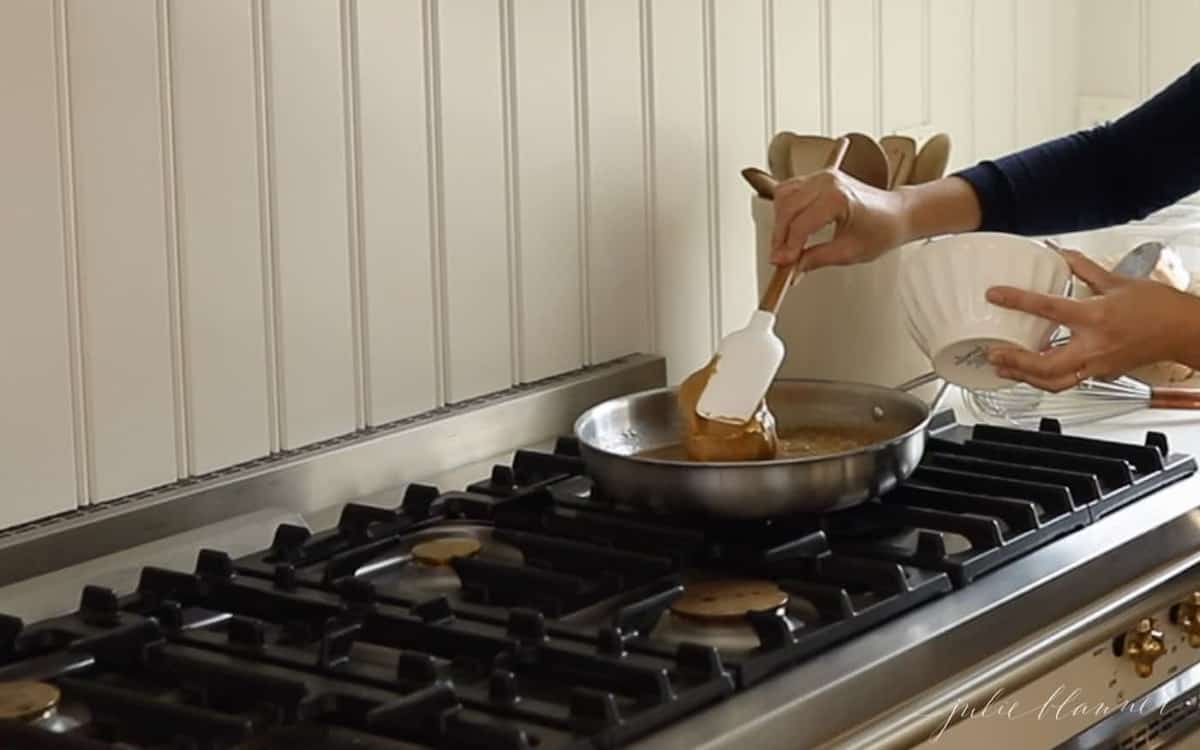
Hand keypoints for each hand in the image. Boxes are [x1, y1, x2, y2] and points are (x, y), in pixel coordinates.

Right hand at [770, 169, 908, 270]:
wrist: (897, 213)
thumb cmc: (882, 229)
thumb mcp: (849, 252)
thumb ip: (816, 259)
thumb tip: (793, 268)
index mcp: (838, 198)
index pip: (800, 224)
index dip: (788, 248)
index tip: (782, 264)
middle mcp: (827, 182)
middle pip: (786, 208)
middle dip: (779, 236)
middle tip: (779, 259)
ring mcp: (822, 176)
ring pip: (783, 196)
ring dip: (779, 222)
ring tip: (784, 245)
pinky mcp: (818, 178)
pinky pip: (790, 191)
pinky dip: (784, 210)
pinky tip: (788, 228)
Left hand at [986, 250, 1199, 390]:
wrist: (1186, 331)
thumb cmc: (1159, 307)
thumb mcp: (1118, 281)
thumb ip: (1083, 269)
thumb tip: (1059, 252)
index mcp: (1095, 317)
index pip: (1048, 308)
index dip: (1017, 300)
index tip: (995, 295)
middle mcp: (1094, 346)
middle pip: (1046, 365)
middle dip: (1015, 363)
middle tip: (993, 354)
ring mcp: (1098, 365)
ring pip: (1055, 382)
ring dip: (1026, 378)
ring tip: (1004, 369)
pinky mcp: (1102, 374)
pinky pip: (1068, 381)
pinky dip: (1046, 379)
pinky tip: (1032, 371)